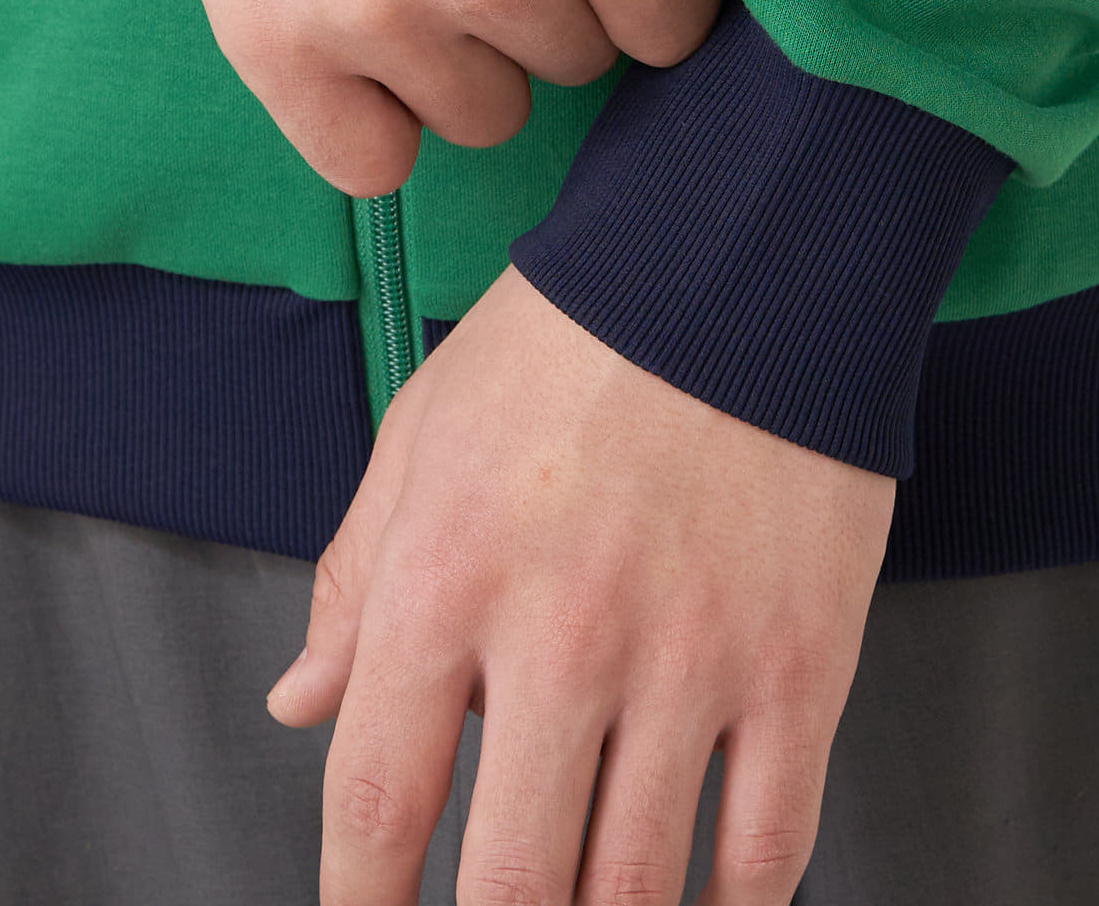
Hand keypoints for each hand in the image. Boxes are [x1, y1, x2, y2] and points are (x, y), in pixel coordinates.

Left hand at [267, 265, 894, 905]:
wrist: (740, 257)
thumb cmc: (573, 337)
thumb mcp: (423, 430)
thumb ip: (352, 579)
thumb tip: (301, 700)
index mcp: (447, 574)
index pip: (374, 805)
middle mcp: (562, 633)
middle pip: (510, 890)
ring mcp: (689, 656)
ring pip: (638, 892)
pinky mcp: (798, 660)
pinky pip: (769, 843)